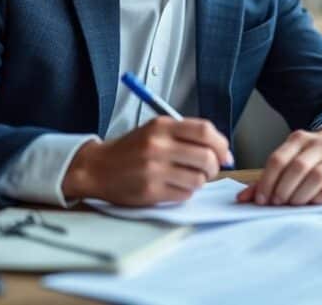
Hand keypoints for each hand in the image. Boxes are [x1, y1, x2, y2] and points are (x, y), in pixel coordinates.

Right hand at [61, 116, 233, 205]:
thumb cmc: (131, 149)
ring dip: (200, 180)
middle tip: (209, 169)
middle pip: (206, 157)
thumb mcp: (156, 130)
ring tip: (188, 177)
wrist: (97, 168)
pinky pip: (184, 194)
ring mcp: (154, 170)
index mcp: (162, 126)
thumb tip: (223, 151)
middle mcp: (158, 146)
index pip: (205, 131)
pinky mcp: (150, 191)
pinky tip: (174, 186)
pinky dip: (185, 192)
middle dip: (214, 166)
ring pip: (198, 179)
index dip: (221, 144)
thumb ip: (187, 135)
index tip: (224, 153)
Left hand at [236, 129, 321, 205]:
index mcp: (299, 139)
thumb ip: (267, 179)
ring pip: (316, 176)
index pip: (278, 159)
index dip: (267, 182)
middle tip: (277, 203)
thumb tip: (242, 199)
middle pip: (297, 168)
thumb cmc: (311, 160)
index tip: (261, 199)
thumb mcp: (290, 161)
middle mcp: (319, 144)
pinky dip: (319, 197)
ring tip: (293, 203)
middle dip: (283, 189)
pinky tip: (312, 202)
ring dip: (300, 195)